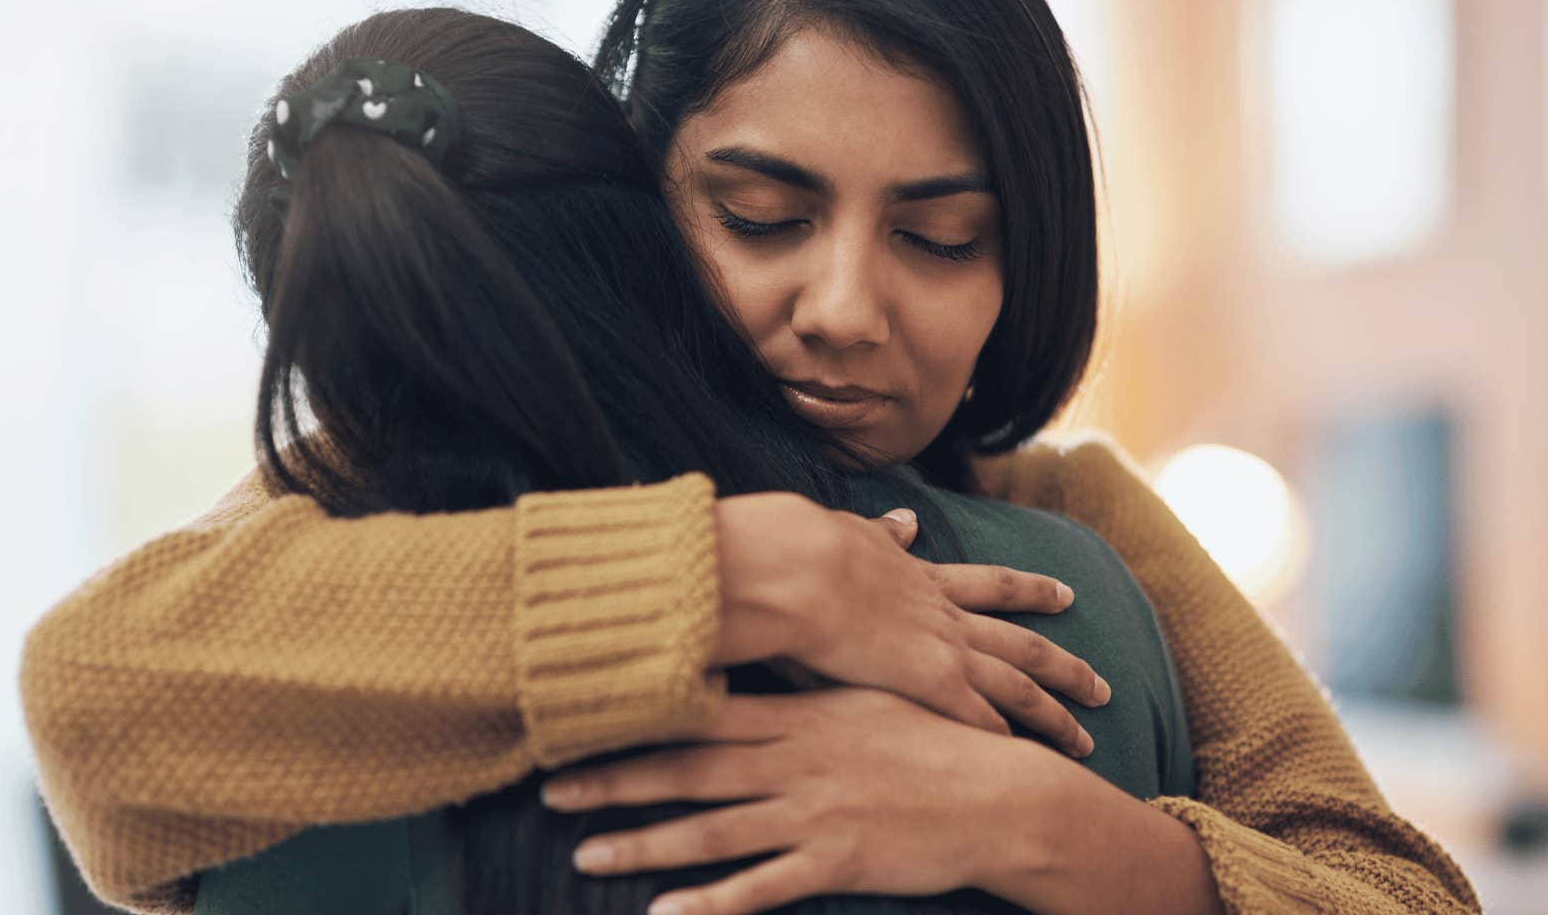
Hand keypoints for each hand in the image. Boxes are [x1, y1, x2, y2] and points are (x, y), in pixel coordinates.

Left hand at [541, 688, 1066, 914]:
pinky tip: (667, 914)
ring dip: (646, 845)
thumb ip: (801, 684)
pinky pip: (762, 887)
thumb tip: (748, 658)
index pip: (703, 711)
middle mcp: (796, 761)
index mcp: (799, 714)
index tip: (581, 716)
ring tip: (587, 855)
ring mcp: (814, 814)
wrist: (997, 795)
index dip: (639, 715)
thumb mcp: (862, 696)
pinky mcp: (836, 863)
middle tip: (550, 790)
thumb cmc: (929, 740)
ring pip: (714, 832)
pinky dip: (712, 904)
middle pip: (691, 771)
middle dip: (616, 781)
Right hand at [712, 492, 1108, 753]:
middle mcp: (945, 617)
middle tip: (1102, 686)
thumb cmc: (811, 550)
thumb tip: (906, 519)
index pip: (992, 586)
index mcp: (923, 579)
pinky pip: (980, 720)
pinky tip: (1025, 760)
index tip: (1065, 595)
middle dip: (1066, 666)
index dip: (1031, 592)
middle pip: (1022, 645)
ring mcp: (944, 651)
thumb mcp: (854, 532)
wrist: (802, 570)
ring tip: (1087, 739)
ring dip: (1055, 714)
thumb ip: (882, 533)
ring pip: (1018, 687)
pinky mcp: (930, 684)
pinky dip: (1004, 739)